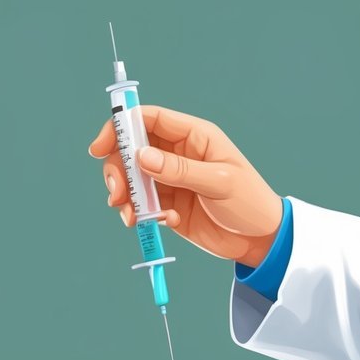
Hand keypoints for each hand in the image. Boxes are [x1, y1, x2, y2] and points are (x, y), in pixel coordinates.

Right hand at [88, 105, 283, 267]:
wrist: (259, 241)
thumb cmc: (249, 203)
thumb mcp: (218, 183)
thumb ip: (179, 169)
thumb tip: (141, 156)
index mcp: (193, 137)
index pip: (149, 119)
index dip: (121, 127)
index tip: (100, 148)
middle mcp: (177, 154)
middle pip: (130, 150)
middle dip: (117, 171)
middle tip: (116, 193)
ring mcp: (169, 179)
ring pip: (130, 178)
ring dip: (124, 196)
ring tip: (132, 216)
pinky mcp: (165, 203)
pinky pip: (139, 203)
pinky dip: (139, 213)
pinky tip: (162, 222)